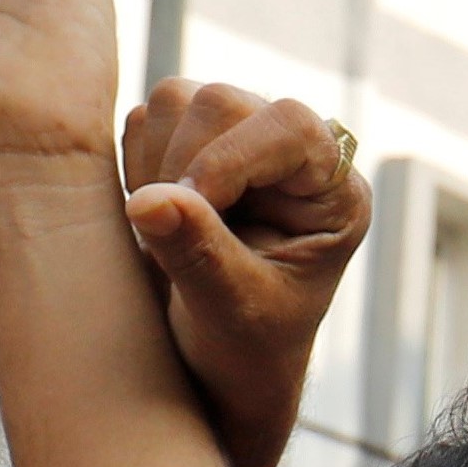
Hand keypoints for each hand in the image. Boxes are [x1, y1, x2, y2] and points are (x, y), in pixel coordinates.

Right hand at [120, 81, 372, 466]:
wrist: (220, 364)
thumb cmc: (248, 349)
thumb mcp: (232, 313)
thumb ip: (199, 256)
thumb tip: (149, 203)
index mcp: (332, 191)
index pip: (292, 125)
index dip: (231, 157)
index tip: (190, 206)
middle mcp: (292, 152)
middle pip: (219, 102)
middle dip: (180, 169)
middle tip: (173, 242)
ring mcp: (241, 139)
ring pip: (176, 102)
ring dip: (154, 168)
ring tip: (170, 238)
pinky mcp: (194, 142)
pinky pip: (146, 120)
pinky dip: (136, 167)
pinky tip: (159, 221)